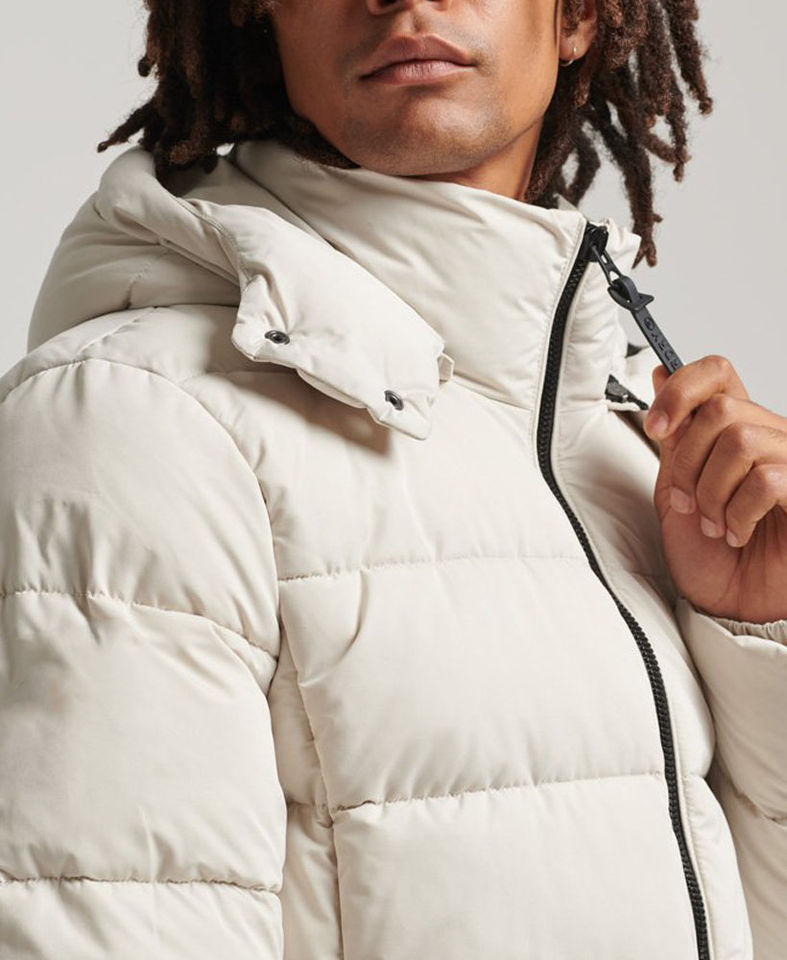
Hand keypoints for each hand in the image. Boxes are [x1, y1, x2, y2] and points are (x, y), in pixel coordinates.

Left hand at [644, 354, 786, 623]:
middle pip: (721, 410)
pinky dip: (739, 512)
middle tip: (687, 503)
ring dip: (712, 491)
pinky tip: (740, 534)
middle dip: (688, 462)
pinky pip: (767, 478)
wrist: (733, 607)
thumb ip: (674, 436)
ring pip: (741, 441)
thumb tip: (660, 371)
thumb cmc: (711, 555)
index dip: (681, 389)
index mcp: (735, 430)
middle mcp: (769, 438)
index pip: (717, 374)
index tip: (655, 428)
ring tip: (716, 525)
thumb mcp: (676, 487)